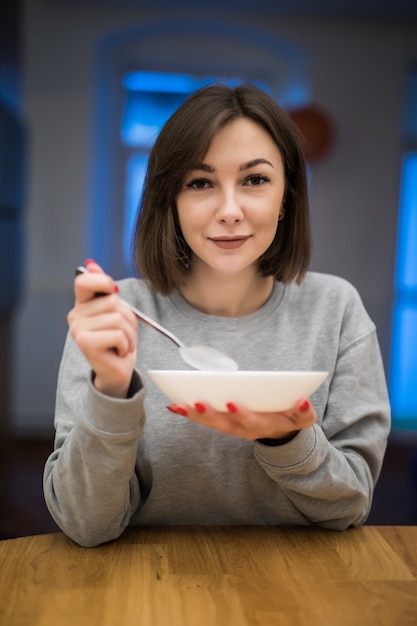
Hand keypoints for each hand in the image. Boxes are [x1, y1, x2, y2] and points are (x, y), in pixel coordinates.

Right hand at [67, 259, 137, 397]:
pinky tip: (118, 352)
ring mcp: (78, 330)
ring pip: (118, 319)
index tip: (113, 293)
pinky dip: (126, 344)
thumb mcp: (114, 311)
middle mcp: (75, 316)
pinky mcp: (86, 344)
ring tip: (122, 344)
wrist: (116, 370)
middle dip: (128, 318)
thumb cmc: (117, 339)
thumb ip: (103, 288)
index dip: (103, 282)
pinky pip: (118, 334)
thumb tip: (90, 264)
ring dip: (129, 334)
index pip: (85, 280)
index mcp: (82, 304)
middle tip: (122, 334)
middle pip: (113, 302)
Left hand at [166, 398, 316, 440]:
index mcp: (263, 425)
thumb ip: (304, 411)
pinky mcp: (222, 423)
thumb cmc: (290, 417)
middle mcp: (244, 430)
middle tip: (196, 402)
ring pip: (211, 423)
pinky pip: (204, 420)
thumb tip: (302, 400)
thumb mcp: (303, 417)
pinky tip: (174, 405)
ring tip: (178, 404)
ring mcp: (232, 428)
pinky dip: (188, 413)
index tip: (231, 403)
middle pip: (224, 425)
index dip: (241, 414)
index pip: (250, 421)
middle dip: (210, 415)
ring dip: (194, 415)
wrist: (281, 432)